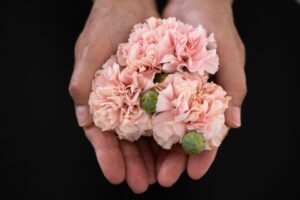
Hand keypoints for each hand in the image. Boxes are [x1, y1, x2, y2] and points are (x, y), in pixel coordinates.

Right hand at [69, 0, 158, 192]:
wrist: (128, 5)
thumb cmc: (104, 26)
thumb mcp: (89, 53)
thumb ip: (82, 84)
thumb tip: (84, 119)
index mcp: (96, 98)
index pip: (100, 135)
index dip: (107, 157)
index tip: (116, 176)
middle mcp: (117, 102)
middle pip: (123, 141)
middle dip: (131, 163)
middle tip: (141, 184)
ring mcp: (135, 97)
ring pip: (142, 134)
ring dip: (149, 155)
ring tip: (158, 175)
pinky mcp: (152, 89)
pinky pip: (158, 115)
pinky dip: (164, 132)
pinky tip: (172, 148)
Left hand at [157, 0, 246, 184]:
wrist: (193, 0)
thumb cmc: (216, 26)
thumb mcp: (229, 56)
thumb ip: (234, 88)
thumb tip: (235, 123)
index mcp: (212, 98)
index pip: (209, 134)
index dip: (203, 155)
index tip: (194, 173)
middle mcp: (191, 98)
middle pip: (182, 136)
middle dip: (174, 159)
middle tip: (163, 178)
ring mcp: (172, 91)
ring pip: (163, 126)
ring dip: (155, 149)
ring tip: (146, 168)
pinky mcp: (156, 80)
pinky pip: (147, 104)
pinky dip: (141, 122)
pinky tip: (132, 139)